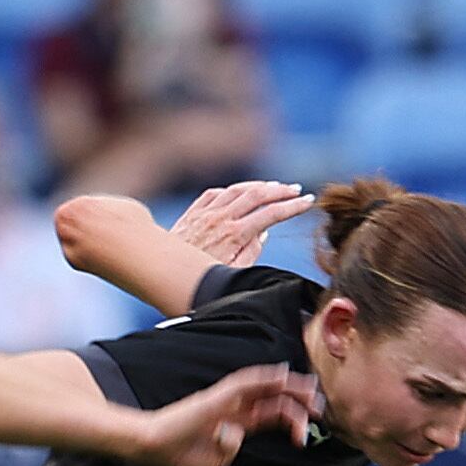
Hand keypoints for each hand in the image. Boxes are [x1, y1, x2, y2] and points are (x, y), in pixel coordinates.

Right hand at [130, 364, 315, 465]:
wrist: (154, 448)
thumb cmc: (180, 456)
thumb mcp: (216, 462)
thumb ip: (232, 450)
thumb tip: (238, 437)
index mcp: (237, 424)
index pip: (272, 416)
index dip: (292, 421)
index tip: (305, 435)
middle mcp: (236, 407)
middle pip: (274, 398)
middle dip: (299, 401)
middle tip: (320, 408)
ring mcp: (227, 399)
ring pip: (266, 386)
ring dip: (290, 387)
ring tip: (311, 391)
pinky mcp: (217, 396)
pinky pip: (245, 381)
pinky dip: (265, 377)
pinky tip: (283, 374)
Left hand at [171, 181, 315, 269]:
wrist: (158, 271)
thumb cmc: (196, 279)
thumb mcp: (229, 274)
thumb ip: (249, 254)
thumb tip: (262, 235)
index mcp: (235, 234)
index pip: (271, 214)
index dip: (292, 206)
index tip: (308, 202)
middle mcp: (222, 218)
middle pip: (258, 194)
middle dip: (281, 190)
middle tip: (296, 190)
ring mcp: (206, 212)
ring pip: (238, 189)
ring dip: (259, 186)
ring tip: (275, 187)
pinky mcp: (193, 212)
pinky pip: (216, 193)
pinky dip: (232, 190)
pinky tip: (239, 191)